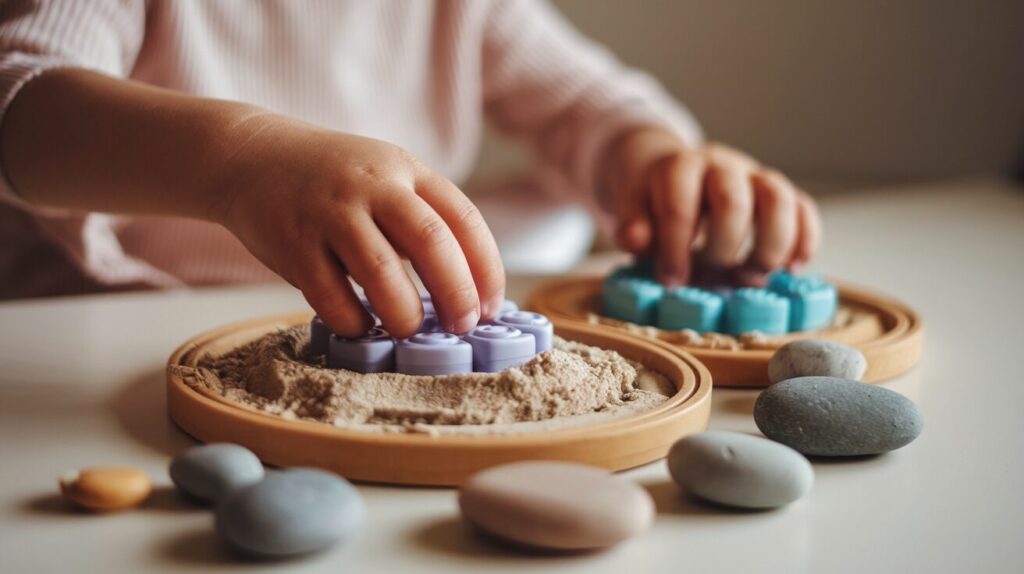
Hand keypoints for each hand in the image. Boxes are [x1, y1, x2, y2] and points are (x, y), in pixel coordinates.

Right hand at [213, 115, 504, 337]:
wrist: (250, 156)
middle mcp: (373, 185)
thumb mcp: (385, 179)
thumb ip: (421, 221)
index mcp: (406, 170)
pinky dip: (353, 320)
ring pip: (382, 272)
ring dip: (405, 314)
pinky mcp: (293, 242)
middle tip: (462, 328)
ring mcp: (331, 212)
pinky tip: (359, 325)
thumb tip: (467, 292)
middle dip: (457, 295)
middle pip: (434, 243)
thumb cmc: (332, 182)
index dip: (486, 270)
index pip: (464, 220)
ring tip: (408, 329)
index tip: (492, 308)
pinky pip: (331, 295)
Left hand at [599, 127, 820, 285]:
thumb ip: (632, 226)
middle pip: (732, 201)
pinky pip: (803, 208)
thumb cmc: (651, 199)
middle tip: (713, 279)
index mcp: (678, 168)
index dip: (676, 247)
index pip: (681, 206)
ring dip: (771, 245)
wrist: (668, 170)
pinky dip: (805, 239)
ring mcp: (753, 175)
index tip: (673, 281)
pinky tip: (794, 268)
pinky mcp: (777, 191)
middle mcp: (720, 166)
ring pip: (778, 199)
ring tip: (754, 278)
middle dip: (723, 248)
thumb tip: (636, 240)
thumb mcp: (631, 209)